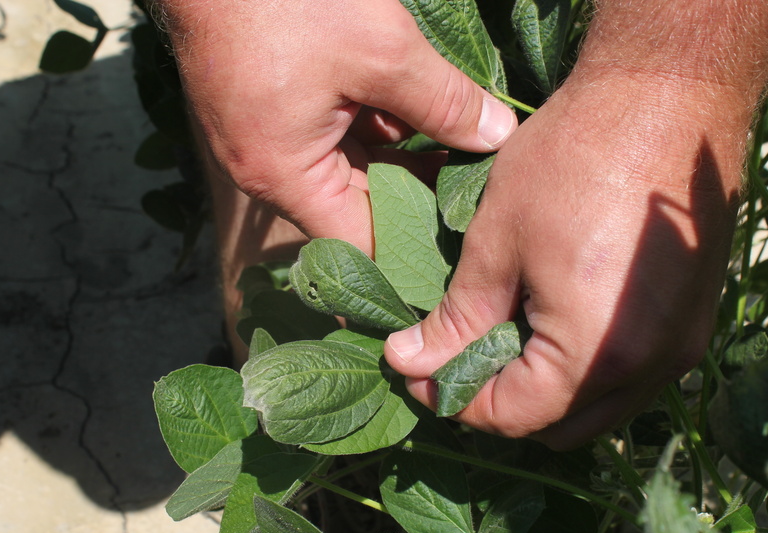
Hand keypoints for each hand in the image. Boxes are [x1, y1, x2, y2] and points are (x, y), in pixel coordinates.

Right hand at [163, 0, 516, 253]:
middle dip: (420, 193)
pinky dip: (377, 122)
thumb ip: (444, 102)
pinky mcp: (273, 105)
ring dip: (404, 153)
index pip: (360, 243)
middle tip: (481, 189)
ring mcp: (269, 137)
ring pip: (352, 164)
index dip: (416, 245)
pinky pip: (335, 132)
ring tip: (467, 145)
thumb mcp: (382, 50)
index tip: (466, 236)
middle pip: (358, 205)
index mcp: (284, 176)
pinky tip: (424, 107)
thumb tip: (498, 136)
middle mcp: (269, 169)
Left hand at [385, 70, 750, 448]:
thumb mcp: (498, 242)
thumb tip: (409, 361)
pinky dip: (581, 370)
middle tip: (452, 354)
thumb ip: (456, 318)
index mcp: (595, 355)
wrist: (670, 98)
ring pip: (595, 409)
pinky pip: (627, 378)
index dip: (451, 399)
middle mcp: (648, 370)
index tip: (412, 366)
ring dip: (541, 390)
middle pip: (556, 426)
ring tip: (497, 336)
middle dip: (497, 402)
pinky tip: (548, 320)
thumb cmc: (576, 159)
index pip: (511, 416)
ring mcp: (679, 350)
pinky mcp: (691, 325)